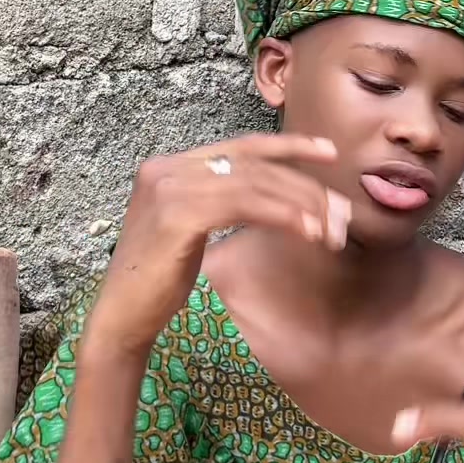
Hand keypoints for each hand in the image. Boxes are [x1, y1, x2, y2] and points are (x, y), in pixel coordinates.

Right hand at [83, 132, 349, 359]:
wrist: (121, 317)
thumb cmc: (159, 280)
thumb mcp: (190, 228)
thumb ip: (219, 201)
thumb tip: (276, 195)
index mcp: (170, 166)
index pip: (240, 147)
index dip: (288, 146)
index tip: (328, 150)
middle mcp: (167, 168)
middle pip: (254, 166)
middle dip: (305, 187)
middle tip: (342, 214)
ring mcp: (169, 188)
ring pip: (255, 184)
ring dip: (301, 206)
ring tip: (332, 231)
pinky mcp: (177, 215)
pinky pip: (245, 206)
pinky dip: (282, 216)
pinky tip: (307, 232)